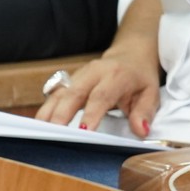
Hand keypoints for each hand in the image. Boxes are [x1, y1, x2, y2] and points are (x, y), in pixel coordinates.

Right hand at [35, 49, 160, 135]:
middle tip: (54, 135)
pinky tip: (39, 127)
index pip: (101, 95)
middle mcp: (94, 72)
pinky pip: (53, 95)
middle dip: (62, 115)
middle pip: (73, 93)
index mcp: (116, 75)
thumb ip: (144, 112)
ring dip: (48, 114)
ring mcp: (77, 75)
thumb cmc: (140, 78)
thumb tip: (140, 131)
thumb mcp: (151, 93)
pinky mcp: (67, 80)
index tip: (85, 132)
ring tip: (40, 134)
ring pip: (58, 94)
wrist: (130, 55)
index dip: (91, 114)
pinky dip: (45, 111)